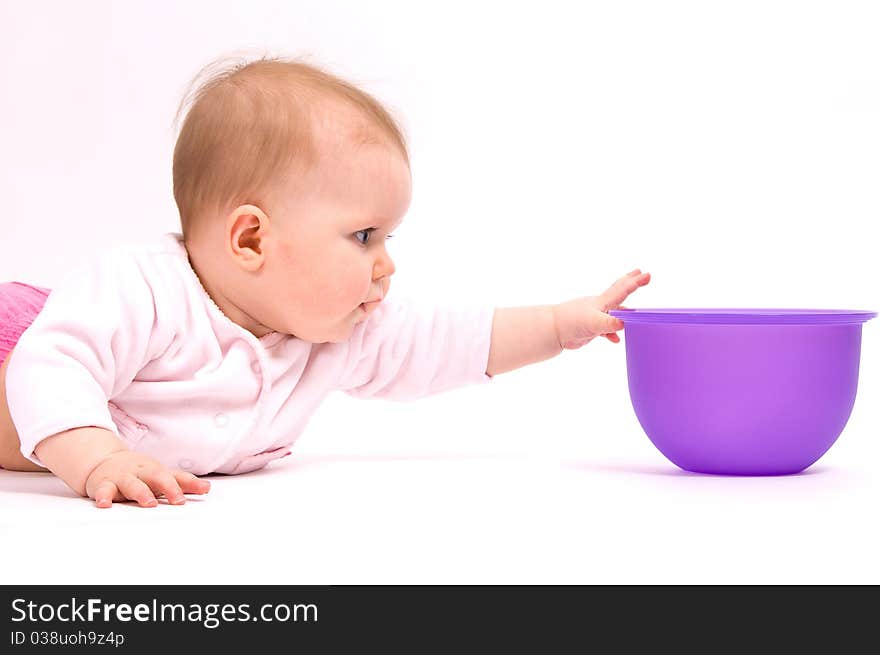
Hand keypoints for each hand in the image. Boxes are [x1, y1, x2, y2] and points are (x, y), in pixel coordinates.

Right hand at [84, 450, 210, 507]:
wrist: (103, 460)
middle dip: (169, 487)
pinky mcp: (104, 484)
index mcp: (156, 470)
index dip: (190, 483)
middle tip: (179, 500)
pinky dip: (104, 496)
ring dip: (141, 493)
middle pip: (157, 476)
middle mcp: (142, 472)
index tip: (204, 490)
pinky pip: (103, 490)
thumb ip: (183, 482)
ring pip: (132, 484)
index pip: (176, 476)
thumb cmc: (138, 471)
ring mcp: (123, 477)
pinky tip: (105, 504)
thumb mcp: (160, 475)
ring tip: (150, 503)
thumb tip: (207, 488)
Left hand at [552, 269, 650, 349]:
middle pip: (618, 293)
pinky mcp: (590, 328)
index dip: (635, 282)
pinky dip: (612, 333)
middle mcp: (600, 306)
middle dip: (630, 283)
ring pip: (614, 313)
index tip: (647, 274)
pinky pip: (605, 329)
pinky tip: (615, 340)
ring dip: (624, 313)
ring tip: (634, 312)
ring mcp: (595, 317)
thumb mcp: (593, 322)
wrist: (552, 330)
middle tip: (640, 273)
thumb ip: (609, 323)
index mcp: (602, 302)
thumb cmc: (571, 322)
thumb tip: (624, 323)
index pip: (622, 289)